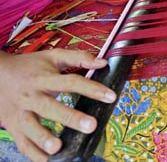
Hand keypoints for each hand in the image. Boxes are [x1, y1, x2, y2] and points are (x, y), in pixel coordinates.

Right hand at [0, 49, 116, 161]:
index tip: (111, 96)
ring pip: (31, 127)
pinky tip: (48, 161)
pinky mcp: (13, 127)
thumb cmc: (30, 67)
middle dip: (70, 117)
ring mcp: (21, 113)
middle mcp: (31, 96)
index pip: (70, 82)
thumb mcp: (53, 57)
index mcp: (44, 78)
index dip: (92, 89)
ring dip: (43, 138)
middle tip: (90, 125)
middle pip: (50, 107)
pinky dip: (33, 154)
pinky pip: (22, 143)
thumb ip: (78, 57)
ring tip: (58, 148)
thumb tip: (103, 62)